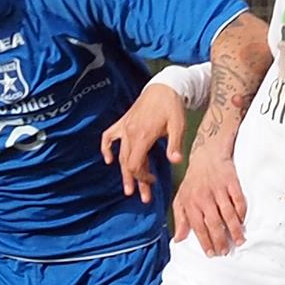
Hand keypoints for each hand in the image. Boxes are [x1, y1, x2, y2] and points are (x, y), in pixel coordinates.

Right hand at [100, 81, 186, 202]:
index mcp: (143, 136)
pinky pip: (108, 137)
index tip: (153, 182)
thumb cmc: (172, 107)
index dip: (143, 178)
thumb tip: (176, 161)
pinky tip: (108, 160)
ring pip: (120, 155)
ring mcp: (125, 128)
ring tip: (128, 189)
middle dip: (135, 182)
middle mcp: (130, 133)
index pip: (135, 165)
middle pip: (128, 164)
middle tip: (143, 198)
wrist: (163, 87)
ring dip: (124, 173)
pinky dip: (106, 148)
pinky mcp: (123, 123)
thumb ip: (175, 144)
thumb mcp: (178, 125)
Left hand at [173, 147, 246, 255]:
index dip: (205, 242)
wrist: (206, 155)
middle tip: (225, 251)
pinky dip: (242, 213)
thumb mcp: (181, 199)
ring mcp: (218, 189)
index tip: (211, 253)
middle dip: (220, 240)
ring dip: (234, 230)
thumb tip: (179, 239)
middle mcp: (204, 197)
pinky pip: (239, 200)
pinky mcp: (231, 182)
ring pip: (228, 214)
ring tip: (239, 242)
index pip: (198, 227)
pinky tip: (242, 222)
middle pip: (214, 223)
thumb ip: (180, 219)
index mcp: (191, 202)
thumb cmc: (193, 181)